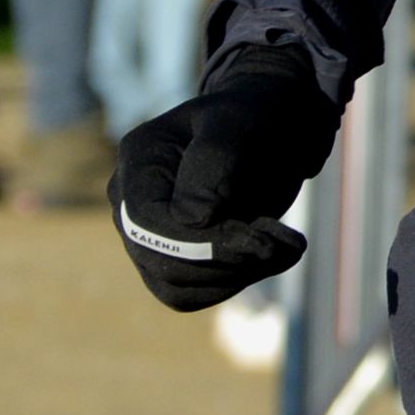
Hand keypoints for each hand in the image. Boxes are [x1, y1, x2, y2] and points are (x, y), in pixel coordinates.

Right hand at [108, 43, 342, 310]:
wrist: (272, 130)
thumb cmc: (255, 120)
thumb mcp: (242, 126)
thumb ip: (216, 164)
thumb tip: (191, 220)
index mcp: (139, 160)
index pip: (147, 222)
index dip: (201, 241)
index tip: (260, 235)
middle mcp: (131, 202)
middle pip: (162, 262)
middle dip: (229, 259)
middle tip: (282, 239)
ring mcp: (147, 235)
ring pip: (177, 286)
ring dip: (239, 274)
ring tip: (283, 242)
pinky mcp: (171, 259)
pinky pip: (191, 294)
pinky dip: (236, 281)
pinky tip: (271, 254)